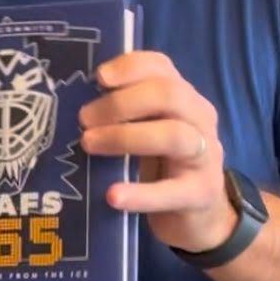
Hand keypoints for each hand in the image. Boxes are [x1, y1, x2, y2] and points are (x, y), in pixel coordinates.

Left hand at [79, 52, 236, 253]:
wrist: (195, 214)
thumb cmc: (160, 162)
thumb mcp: (145, 128)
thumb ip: (122, 111)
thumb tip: (74, 101)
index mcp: (183, 95)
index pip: (161, 66)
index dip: (129, 67)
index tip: (98, 78)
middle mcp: (199, 118)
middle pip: (169, 94)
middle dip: (121, 103)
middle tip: (83, 120)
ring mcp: (206, 156)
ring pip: (174, 135)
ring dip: (125, 137)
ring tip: (88, 145)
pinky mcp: (201, 195)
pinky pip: (172, 192)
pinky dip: (140, 194)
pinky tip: (112, 196)